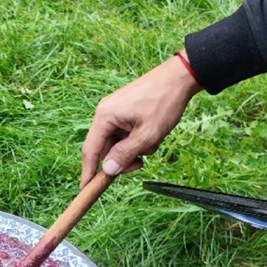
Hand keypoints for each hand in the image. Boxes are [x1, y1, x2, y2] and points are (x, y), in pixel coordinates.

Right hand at [80, 51, 201, 187]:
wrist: (180, 77)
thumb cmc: (163, 102)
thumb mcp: (147, 135)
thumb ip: (125, 154)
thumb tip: (107, 171)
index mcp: (105, 117)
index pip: (90, 150)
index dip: (88, 172)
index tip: (86, 189)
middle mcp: (105, 113)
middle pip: (105, 148)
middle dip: (123, 158)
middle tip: (142, 163)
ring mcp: (115, 111)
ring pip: (117, 142)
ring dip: (134, 148)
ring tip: (153, 140)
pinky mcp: (125, 111)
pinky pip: (125, 133)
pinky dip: (138, 139)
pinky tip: (152, 133)